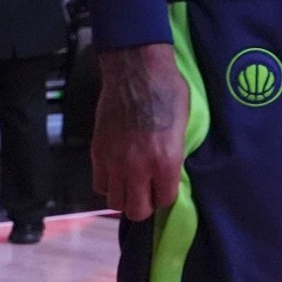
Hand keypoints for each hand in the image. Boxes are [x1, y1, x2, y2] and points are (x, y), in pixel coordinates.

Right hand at [92, 43, 188, 221]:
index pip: (164, 201)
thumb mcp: (184, 127)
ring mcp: (114, 161)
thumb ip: (175, 156)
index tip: (166, 187)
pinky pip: (99, 184)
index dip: (166, 196)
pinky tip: (117, 172)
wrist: (136, 71)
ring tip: (132, 182)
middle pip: (136, 211)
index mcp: (166, 161)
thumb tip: (170, 174)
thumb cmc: (168, 92)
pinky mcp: (97, 152)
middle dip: (145, 204)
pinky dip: (108, 183)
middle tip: (148, 190)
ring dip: (125, 195)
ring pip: (115, 202)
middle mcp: (138, 168)